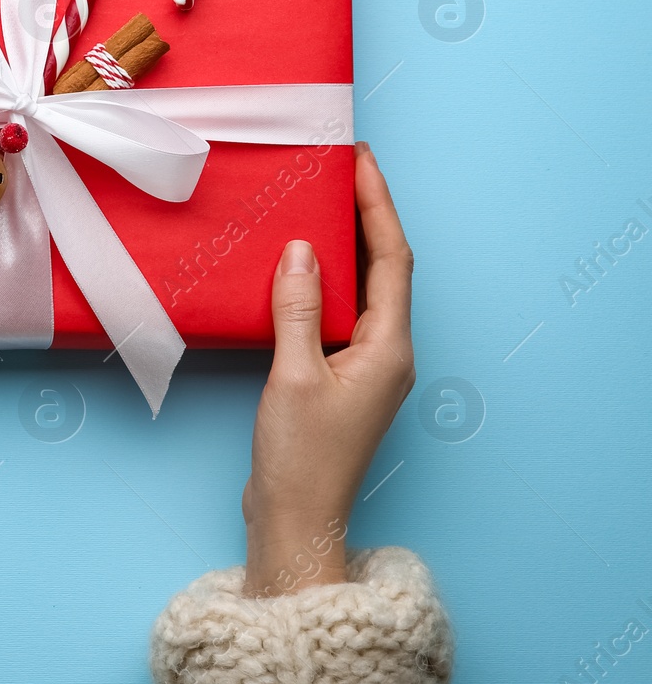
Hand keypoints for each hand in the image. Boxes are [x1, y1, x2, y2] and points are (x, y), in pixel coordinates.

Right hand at [242, 143, 414, 596]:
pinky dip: (323, 282)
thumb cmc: (299, 458)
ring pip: (362, 290)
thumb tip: (300, 248)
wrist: (295, 520)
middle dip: (364, 216)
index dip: (376, 206)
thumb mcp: (293, 376)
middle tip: (337, 170)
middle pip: (383, 269)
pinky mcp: (340, 379)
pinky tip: (296, 269)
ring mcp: (366, 367)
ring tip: (316, 204)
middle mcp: (388, 354)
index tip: (358, 162)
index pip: (390, 259)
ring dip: (343, 247)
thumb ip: (299, 309)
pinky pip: (339, 314)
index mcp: (389, 349)